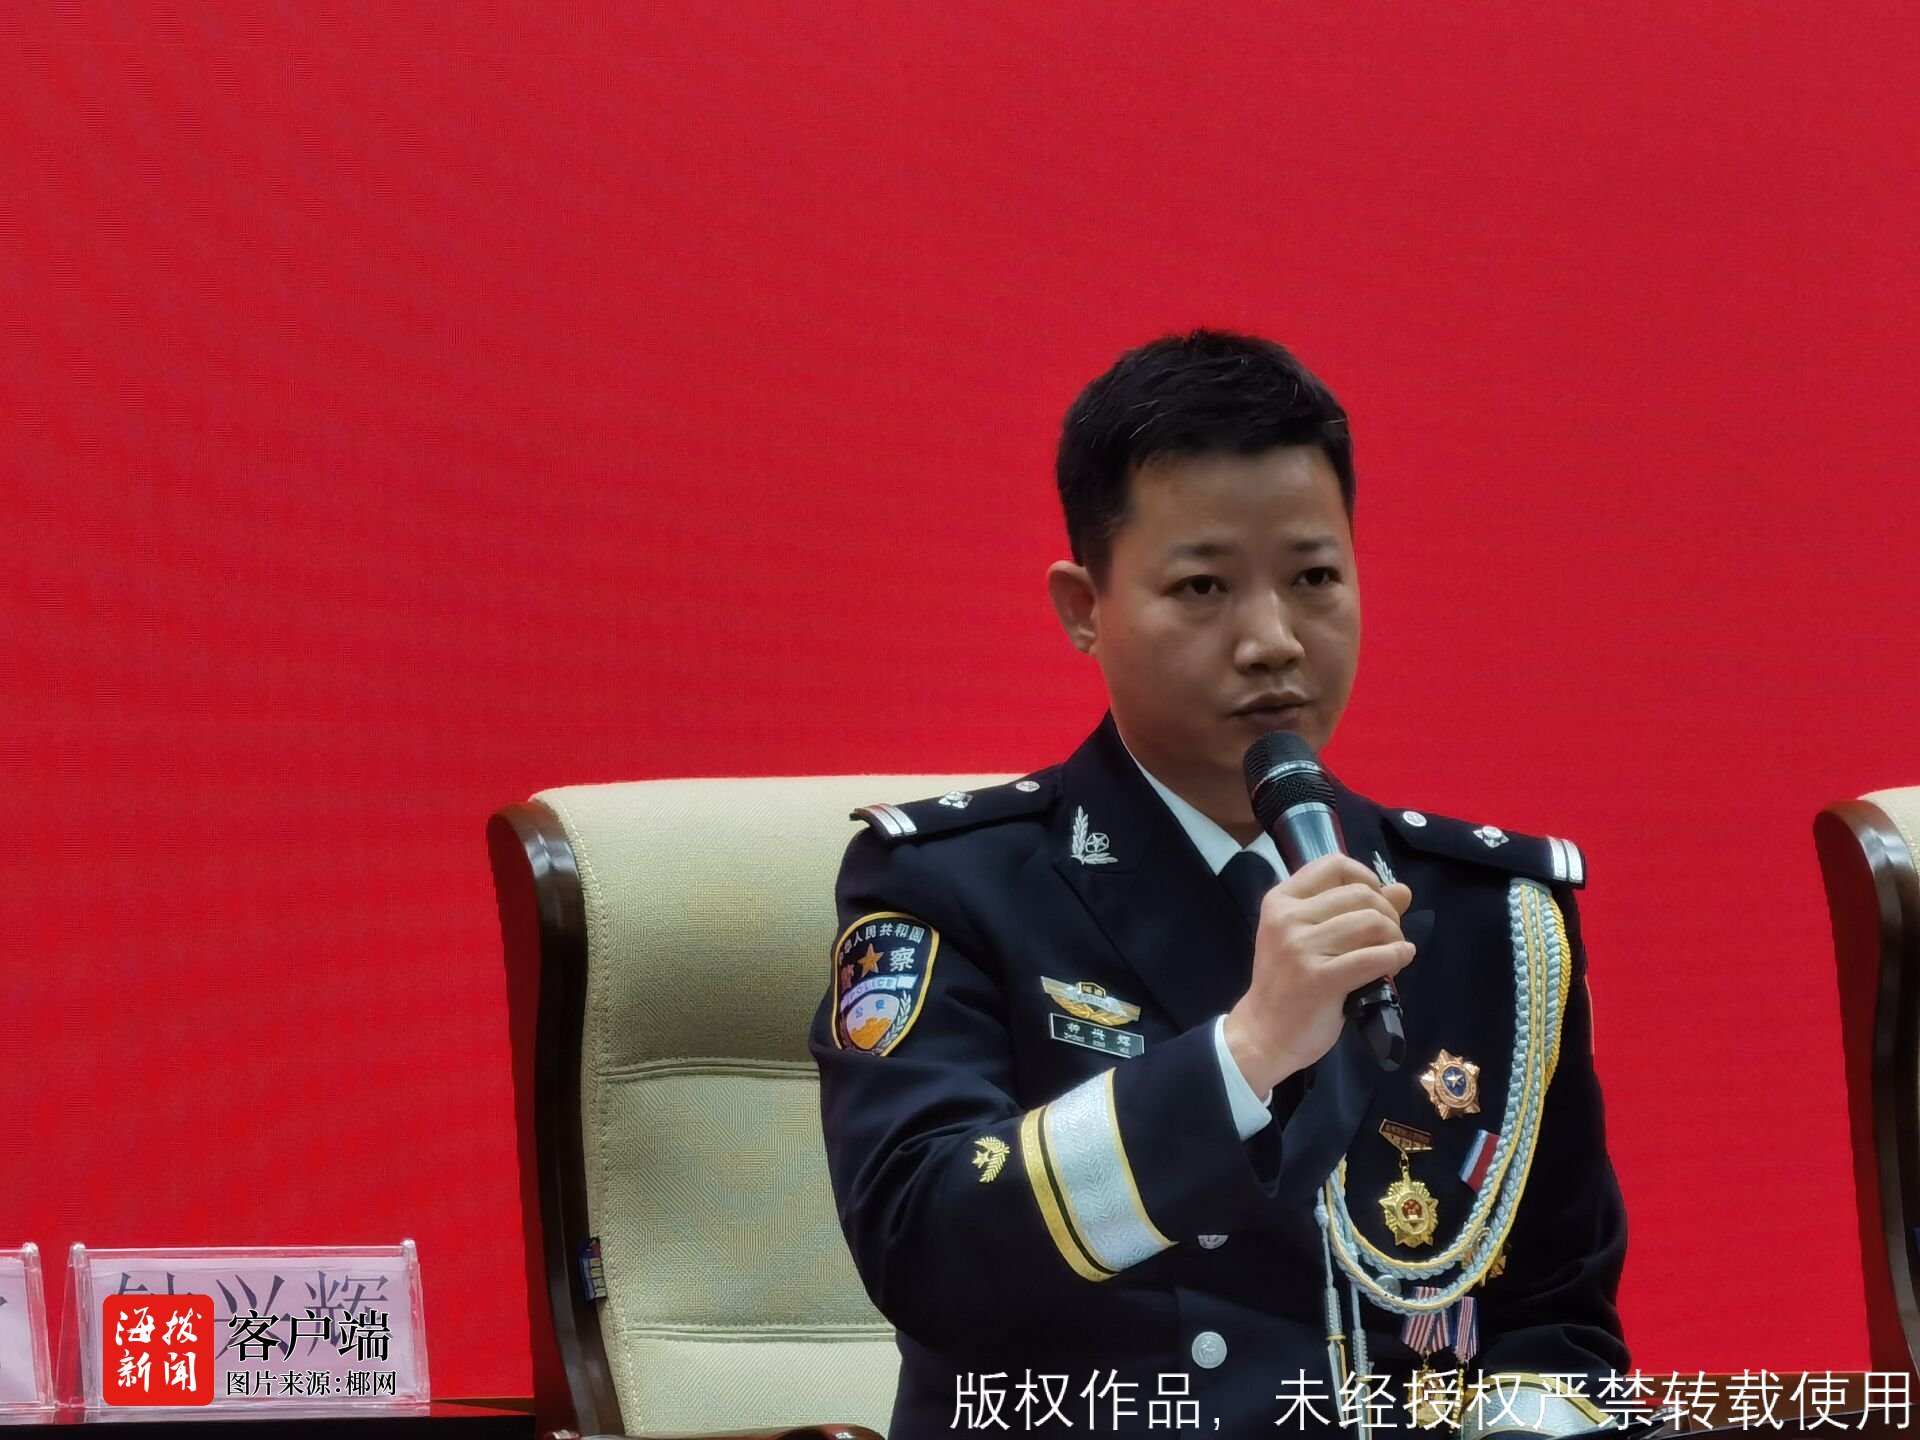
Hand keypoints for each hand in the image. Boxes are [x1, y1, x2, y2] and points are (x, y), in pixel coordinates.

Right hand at [1222, 853, 1414, 1096]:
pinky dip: (1398, 956)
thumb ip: (1351, 909)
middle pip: (1361, 894)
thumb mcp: (1309, 937)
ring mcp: (1302, 948)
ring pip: (1372, 922)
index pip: (1335, 865)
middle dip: (1388, 913)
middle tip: (1389, 936)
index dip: (1366, 877)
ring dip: (1394, 936)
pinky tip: (1400, 959)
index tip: (1375, 901)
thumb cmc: (1289, 982)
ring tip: (1392, 951)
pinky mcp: (1320, 978)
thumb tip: (1402, 889)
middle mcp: (1288, 917)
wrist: (1264, 1033)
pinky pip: (1375, 957)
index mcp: (1281, 900)